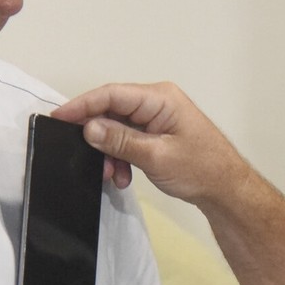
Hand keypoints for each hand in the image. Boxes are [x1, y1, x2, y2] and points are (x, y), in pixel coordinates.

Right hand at [53, 82, 250, 203]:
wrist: (226, 190)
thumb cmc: (201, 169)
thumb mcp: (156, 157)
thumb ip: (121, 141)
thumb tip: (89, 128)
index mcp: (160, 98)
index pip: (112, 94)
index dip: (82, 105)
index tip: (58, 118)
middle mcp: (157, 102)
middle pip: (112, 110)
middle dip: (98, 137)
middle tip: (87, 158)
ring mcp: (156, 117)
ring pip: (117, 128)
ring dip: (109, 152)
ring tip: (112, 175)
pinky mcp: (156, 133)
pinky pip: (127, 139)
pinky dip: (120, 157)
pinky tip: (122, 176)